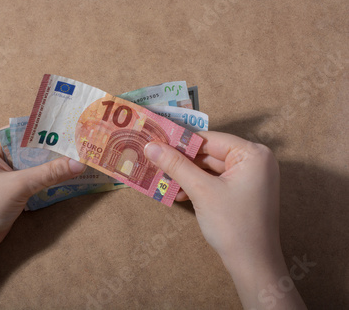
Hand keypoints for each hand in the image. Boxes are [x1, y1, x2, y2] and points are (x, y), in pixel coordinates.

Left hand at [0, 129, 86, 255]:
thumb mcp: (18, 187)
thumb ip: (50, 173)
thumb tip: (79, 163)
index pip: (25, 130)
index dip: (49, 131)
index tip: (75, 131)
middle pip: (31, 147)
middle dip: (54, 150)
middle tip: (83, 147)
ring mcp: (1, 173)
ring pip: (33, 164)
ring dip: (52, 166)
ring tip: (80, 161)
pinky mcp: (7, 190)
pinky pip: (31, 179)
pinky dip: (45, 180)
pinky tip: (66, 180)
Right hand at [144, 131, 305, 308]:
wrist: (252, 264)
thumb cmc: (232, 224)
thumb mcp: (200, 190)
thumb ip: (175, 165)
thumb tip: (150, 145)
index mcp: (252, 154)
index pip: (210, 139)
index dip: (181, 142)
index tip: (155, 143)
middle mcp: (255, 161)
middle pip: (210, 153)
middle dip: (183, 162)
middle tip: (155, 162)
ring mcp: (250, 177)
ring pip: (210, 168)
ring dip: (187, 175)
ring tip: (163, 180)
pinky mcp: (243, 192)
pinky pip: (216, 181)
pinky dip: (198, 186)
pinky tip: (179, 193)